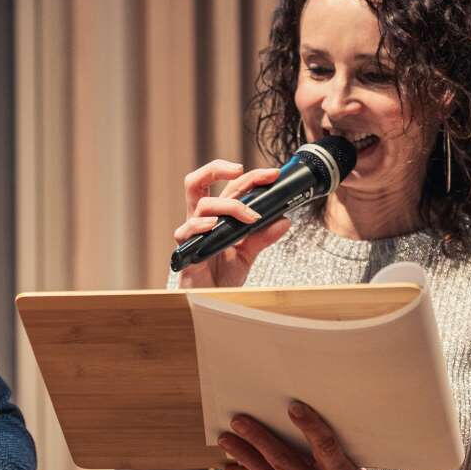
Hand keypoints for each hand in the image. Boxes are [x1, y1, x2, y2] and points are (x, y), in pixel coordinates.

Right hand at [174, 160, 291, 288]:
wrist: (209, 300)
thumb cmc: (222, 276)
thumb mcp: (248, 253)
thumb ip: (263, 237)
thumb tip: (284, 220)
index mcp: (216, 216)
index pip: (230, 187)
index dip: (250, 177)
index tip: (272, 175)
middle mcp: (201, 219)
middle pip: (197, 181)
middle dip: (218, 168)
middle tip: (240, 170)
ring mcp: (192, 233)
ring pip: (202, 204)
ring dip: (229, 206)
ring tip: (250, 217)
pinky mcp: (186, 250)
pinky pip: (187, 230)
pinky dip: (201, 224)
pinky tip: (214, 226)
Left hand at [217, 401, 386, 469]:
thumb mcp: (348, 463)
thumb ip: (323, 448)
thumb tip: (284, 421)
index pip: (325, 446)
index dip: (309, 426)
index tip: (292, 406)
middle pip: (284, 462)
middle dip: (258, 439)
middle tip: (238, 420)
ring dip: (243, 456)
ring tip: (226, 439)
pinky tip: (232, 464)